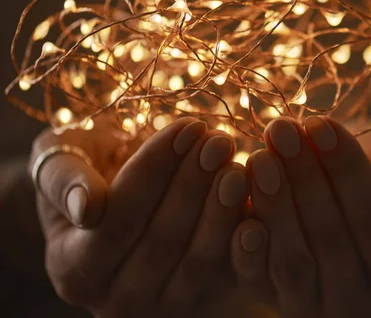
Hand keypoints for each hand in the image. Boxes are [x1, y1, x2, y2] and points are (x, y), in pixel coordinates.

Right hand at [32, 118, 247, 316]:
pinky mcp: (199, 300)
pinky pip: (226, 271)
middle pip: (162, 239)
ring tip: (237, 163)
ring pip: (197, 259)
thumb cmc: (85, 168)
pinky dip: (243, 238)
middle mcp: (114, 299)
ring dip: (222, 208)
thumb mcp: (59, 160)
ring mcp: (160, 306)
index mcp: (73, 267)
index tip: (188, 126)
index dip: (156, 169)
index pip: (119, 216)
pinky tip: (255, 200)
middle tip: (221, 140)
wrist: (112, 196)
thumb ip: (64, 180)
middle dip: (194, 184)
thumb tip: (87, 208)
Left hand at [230, 117, 370, 317]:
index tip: (321, 123)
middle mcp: (360, 305)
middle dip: (303, 178)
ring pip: (292, 260)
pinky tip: (236, 197)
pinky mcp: (273, 300)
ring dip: (273, 203)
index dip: (347, 171)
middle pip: (331, 240)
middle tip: (281, 129)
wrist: (352, 189)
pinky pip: (255, 277)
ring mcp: (314, 306)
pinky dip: (243, 241)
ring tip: (260, 153)